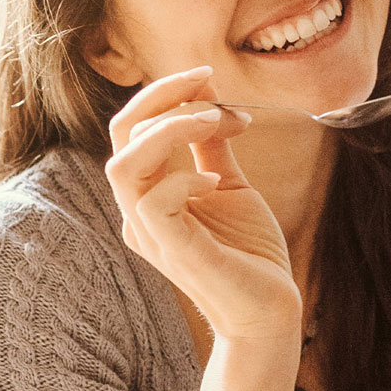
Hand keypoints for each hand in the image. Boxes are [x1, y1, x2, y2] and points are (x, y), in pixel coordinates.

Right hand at [105, 67, 299, 343]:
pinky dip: (183, 180)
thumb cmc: (249, 252)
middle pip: (121, 135)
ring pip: (125, 165)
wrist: (269, 310)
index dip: (165, 94)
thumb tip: (210, 100)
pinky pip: (154, 204)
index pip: (132, 128)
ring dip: (169, 129)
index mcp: (148, 193)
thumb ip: (212, 147)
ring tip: (214, 121)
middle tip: (210, 84)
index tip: (212, 80)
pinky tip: (215, 182)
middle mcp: (139, 212)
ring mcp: (151, 234)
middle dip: (162, 97)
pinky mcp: (173, 252)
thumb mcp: (230, 186)